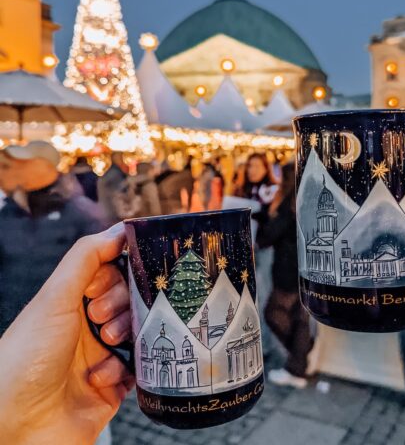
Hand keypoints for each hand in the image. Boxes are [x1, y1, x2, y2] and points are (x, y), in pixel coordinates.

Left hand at [0, 224, 133, 444]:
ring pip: (137, 333)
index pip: (111, 274)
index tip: (105, 284)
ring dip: (124, 335)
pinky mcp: (112, 388)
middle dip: (120, 305)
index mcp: (71, 302)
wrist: (16, 426)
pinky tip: (100, 377)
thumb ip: (87, 257)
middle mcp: (86, 327)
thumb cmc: (26, 358)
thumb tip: (119, 230)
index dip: (116, 275)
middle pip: (129, 301)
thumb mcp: (55, 297)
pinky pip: (136, 370)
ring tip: (105, 343)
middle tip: (99, 317)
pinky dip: (122, 371)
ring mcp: (101, 357)